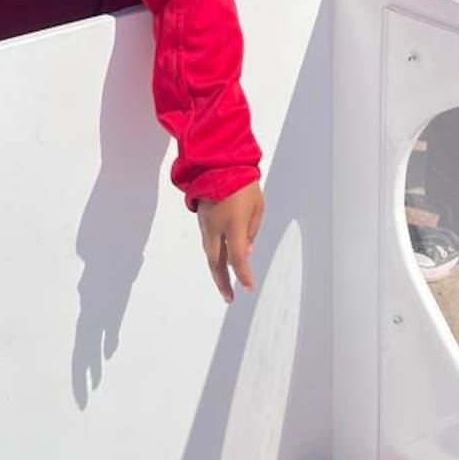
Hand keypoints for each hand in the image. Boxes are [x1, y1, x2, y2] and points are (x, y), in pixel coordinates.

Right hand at [197, 181, 263, 303]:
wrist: (217, 162)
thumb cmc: (243, 182)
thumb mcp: (257, 206)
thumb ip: (252, 230)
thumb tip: (246, 251)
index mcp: (233, 224)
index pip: (238, 258)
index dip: (244, 275)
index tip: (249, 288)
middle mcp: (215, 227)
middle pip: (216, 262)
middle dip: (222, 282)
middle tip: (229, 297)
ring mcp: (205, 223)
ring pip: (210, 253)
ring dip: (217, 269)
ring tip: (225, 283)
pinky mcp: (201, 219)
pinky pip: (208, 241)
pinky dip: (214, 254)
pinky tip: (221, 260)